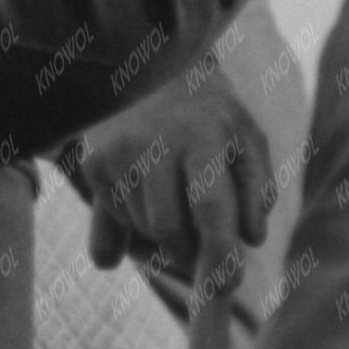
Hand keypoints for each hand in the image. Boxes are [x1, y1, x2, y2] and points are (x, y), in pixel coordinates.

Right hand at [79, 71, 273, 277]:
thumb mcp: (247, 138)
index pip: (209, 207)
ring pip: (142, 229)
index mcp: (201, 135)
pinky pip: (114, 224)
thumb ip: (257, 189)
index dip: (219, 253)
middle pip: (169, 230)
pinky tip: (148, 194)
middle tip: (203, 247)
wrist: (152, 63)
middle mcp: (152, 143)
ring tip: (176, 195)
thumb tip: (249, 239)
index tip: (227, 284)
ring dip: (164, 234)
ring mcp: (116, 153)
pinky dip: (135, 225)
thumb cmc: (211, 112)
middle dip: (189, 254)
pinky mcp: (91, 164)